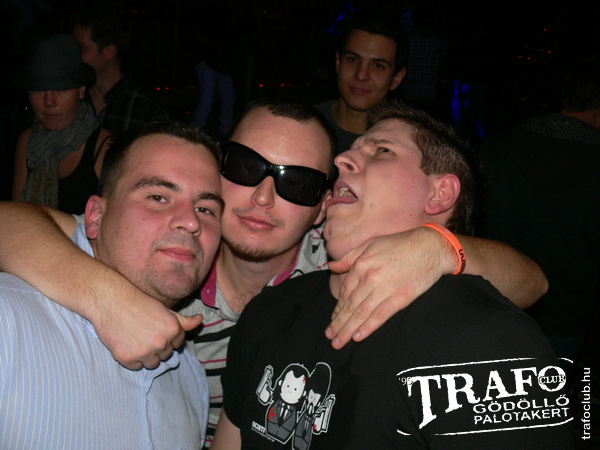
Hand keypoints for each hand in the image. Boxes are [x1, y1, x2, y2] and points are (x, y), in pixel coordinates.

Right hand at [92, 291, 203, 369]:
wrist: (111, 300)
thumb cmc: (139, 303)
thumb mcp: (164, 310)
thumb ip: (183, 320)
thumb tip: (200, 320)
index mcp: (173, 329)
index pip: (178, 343)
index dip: (167, 336)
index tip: (155, 328)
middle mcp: (162, 342)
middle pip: (166, 355)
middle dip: (157, 346)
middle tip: (144, 332)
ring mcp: (145, 352)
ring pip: (152, 363)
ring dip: (146, 355)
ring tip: (136, 338)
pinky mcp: (128, 358)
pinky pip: (136, 366)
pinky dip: (132, 358)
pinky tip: (126, 343)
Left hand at [326, 227, 454, 348]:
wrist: (430, 247)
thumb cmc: (400, 244)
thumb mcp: (370, 244)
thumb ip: (349, 257)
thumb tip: (331, 266)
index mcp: (361, 264)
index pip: (345, 291)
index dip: (338, 308)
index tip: (333, 319)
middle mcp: (370, 277)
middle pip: (350, 305)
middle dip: (338, 323)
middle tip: (329, 336)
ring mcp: (385, 288)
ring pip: (361, 313)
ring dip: (348, 329)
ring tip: (339, 342)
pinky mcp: (401, 297)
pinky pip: (380, 315)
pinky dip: (368, 327)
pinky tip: (358, 337)